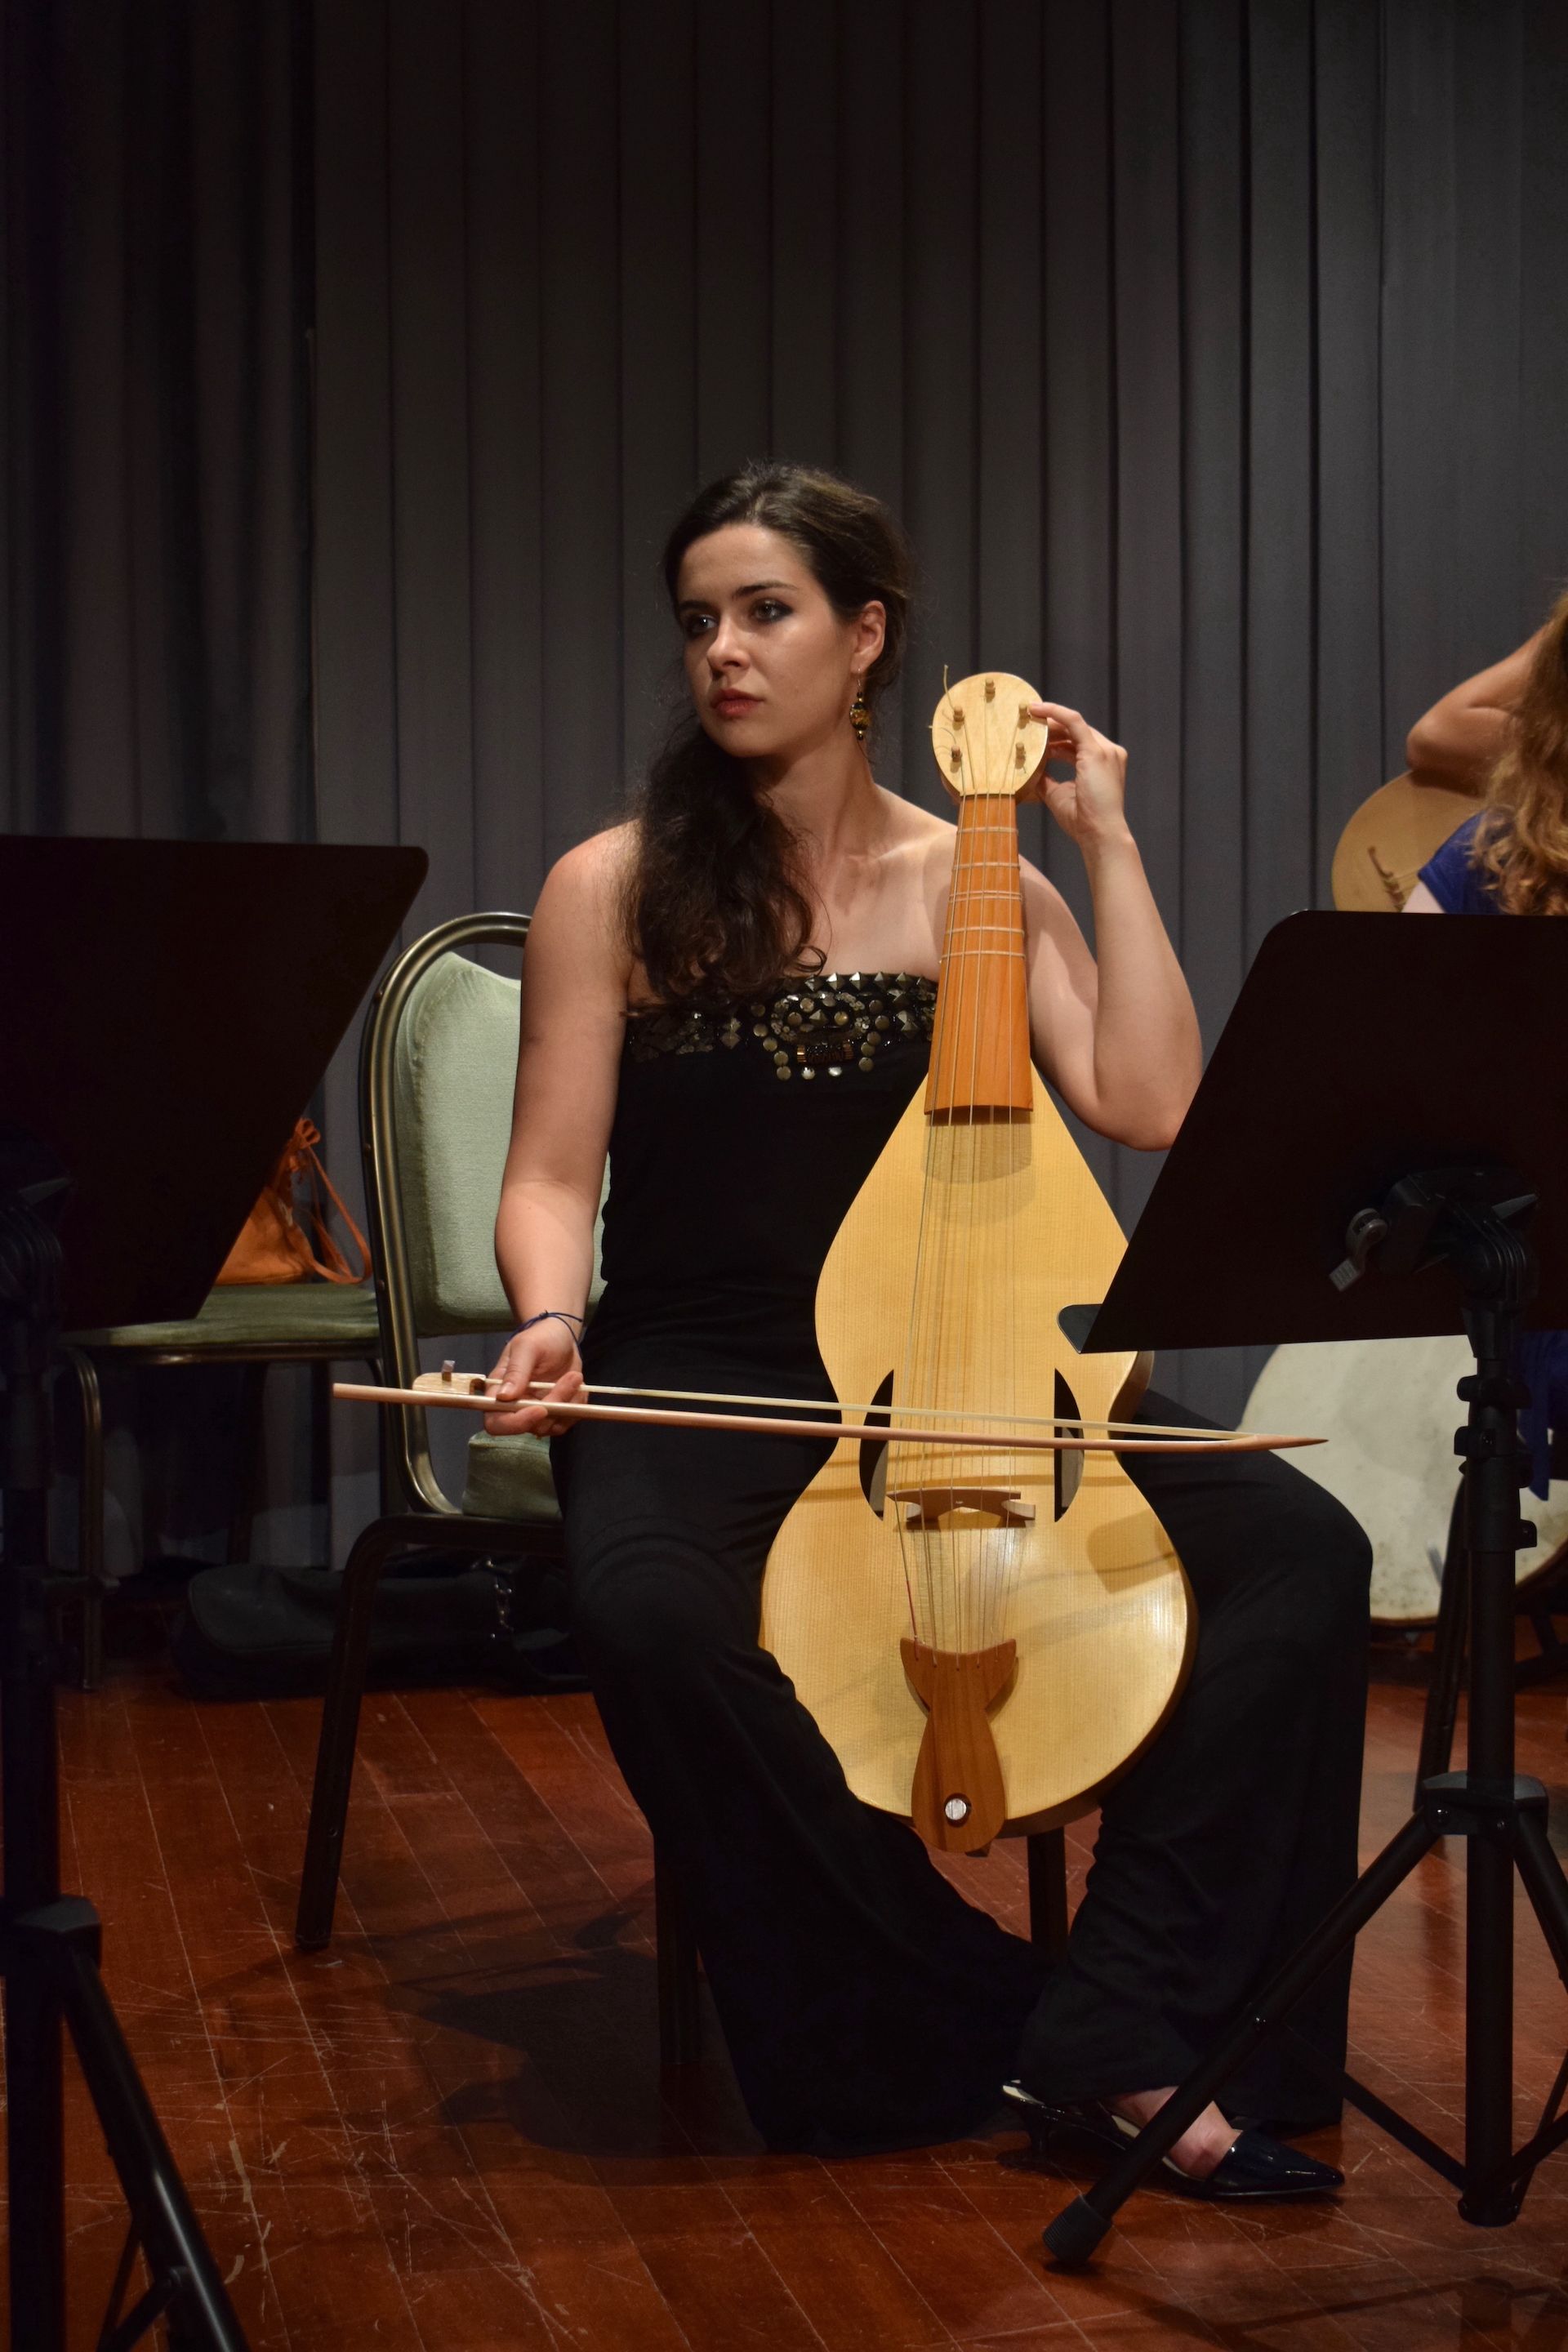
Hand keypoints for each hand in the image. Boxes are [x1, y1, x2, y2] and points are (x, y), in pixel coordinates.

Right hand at [483, 1317, 584, 1438]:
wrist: (561, 1338)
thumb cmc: (540, 1337)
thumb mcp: (527, 1347)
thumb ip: (516, 1371)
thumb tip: (503, 1397)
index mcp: (498, 1392)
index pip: (495, 1422)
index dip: (515, 1423)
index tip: (540, 1408)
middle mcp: (515, 1407)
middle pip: (530, 1426)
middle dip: (554, 1405)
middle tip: (572, 1377)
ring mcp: (536, 1412)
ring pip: (551, 1425)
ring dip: (569, 1403)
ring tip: (576, 1376)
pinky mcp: (555, 1413)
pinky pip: (567, 1421)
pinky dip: (578, 1405)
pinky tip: (579, 1385)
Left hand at [1027, 702, 1133, 850]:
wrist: (1099, 833)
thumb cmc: (1082, 821)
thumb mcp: (1058, 795)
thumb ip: (1046, 779)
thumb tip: (1028, 770)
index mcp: (1102, 765)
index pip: (1078, 743)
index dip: (1056, 738)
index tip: (1037, 736)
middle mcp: (1108, 754)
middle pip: (1076, 732)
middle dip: (1051, 727)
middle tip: (1027, 723)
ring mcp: (1106, 751)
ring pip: (1073, 725)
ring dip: (1049, 720)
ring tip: (1028, 715)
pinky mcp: (1097, 751)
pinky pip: (1073, 722)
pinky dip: (1055, 712)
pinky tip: (1037, 709)